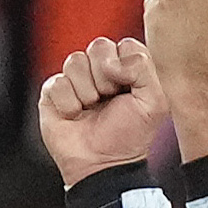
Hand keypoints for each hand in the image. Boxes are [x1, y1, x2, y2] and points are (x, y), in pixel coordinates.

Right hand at [37, 36, 167, 187]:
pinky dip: (69, 104)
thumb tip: (111, 61)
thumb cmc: (129, 136)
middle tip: (109, 99)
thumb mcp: (154, 103)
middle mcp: (101, 71)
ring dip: (88, 92)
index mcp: (128, 70)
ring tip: (92, 109)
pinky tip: (75, 115)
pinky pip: (57, 82)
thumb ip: (144, 70)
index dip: (127, 65)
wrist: (103, 163)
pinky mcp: (53, 90)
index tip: (129, 89)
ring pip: (76, 61)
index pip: (126, 45)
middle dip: (107, 77)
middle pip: (99, 46)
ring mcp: (76, 79)